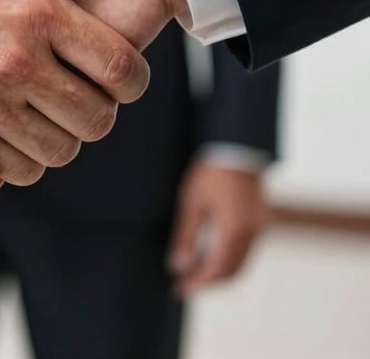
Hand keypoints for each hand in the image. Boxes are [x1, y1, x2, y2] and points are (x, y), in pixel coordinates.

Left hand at [167, 161, 265, 297]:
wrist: (236, 149)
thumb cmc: (210, 173)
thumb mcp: (191, 203)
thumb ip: (185, 237)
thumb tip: (177, 266)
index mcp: (233, 230)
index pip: (216, 269)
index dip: (198, 283)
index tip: (180, 289)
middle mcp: (251, 233)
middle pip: (231, 271)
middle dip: (207, 281)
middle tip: (185, 285)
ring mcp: (260, 227)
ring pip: (241, 262)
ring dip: (219, 272)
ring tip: (194, 273)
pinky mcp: (261, 220)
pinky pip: (246, 249)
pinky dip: (229, 258)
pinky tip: (210, 255)